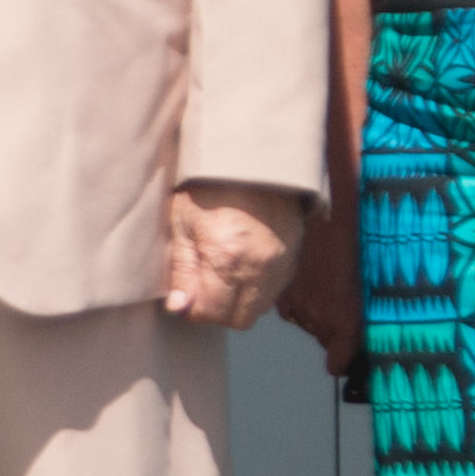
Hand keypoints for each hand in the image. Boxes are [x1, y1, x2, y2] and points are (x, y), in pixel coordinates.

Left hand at [162, 180, 304, 330]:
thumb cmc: (210, 185)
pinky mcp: (294, 256)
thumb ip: (181, 270)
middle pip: (239, 319)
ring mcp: (283, 263)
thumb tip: (179, 308)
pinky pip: (275, 289)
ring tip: (222, 271)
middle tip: (202, 286)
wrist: (252, 156)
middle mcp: (261, 267)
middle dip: (217, 310)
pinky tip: (242, 263)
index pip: (211, 313)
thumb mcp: (183, 222)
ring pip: (260, 308)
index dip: (192, 309)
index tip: (183, 296)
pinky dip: (257, 287)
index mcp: (228, 258)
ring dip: (239, 301)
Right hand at [274, 196, 363, 369]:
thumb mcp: (379, 279)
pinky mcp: (282, 289)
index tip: (350, 352)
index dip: (344, 359)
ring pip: (307, 322)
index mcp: (346, 322)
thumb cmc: (365, 242)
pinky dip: (298, 298)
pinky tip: (310, 279)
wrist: (330, 210)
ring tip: (328, 285)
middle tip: (344, 303)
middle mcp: (320, 319)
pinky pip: (290, 306)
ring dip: (315, 311)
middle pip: (324, 339)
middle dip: (333, 327)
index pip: (337, 364)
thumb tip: (378, 331)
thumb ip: (374, 310)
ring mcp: (298, 304)